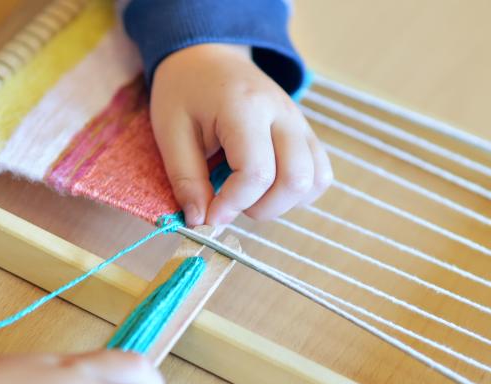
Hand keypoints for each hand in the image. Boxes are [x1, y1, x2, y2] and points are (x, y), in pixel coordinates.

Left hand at [151, 43, 331, 225]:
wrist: (209, 56)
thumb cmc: (185, 91)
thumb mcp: (170, 132)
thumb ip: (186, 178)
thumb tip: (201, 221)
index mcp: (245, 108)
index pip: (257, 173)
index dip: (233, 205)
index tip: (208, 216)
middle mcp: (283, 114)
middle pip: (295, 180)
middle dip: (261, 208)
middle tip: (229, 204)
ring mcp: (300, 123)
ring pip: (315, 181)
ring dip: (282, 203)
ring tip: (248, 195)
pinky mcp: (306, 133)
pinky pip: (320, 174)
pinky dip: (298, 193)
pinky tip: (267, 188)